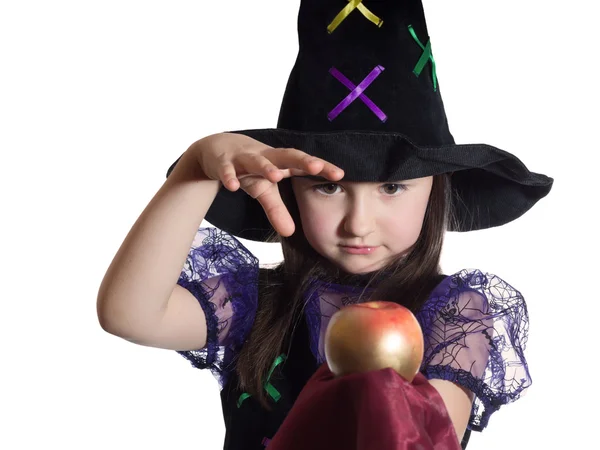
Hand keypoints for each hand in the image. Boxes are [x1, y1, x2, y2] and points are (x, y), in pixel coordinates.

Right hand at [188, 133, 343, 235]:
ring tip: (275, 176)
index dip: (321, 168)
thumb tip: (291, 233)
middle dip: (301, 160)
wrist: (215, 150)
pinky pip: (226, 169)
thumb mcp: (263, 190)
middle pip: (286, 156)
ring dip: (265, 167)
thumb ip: (277, 210)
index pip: (303, 164)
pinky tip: (232, 186)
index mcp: (279, 162)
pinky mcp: (223, 162)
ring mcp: (243, 158)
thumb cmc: (248, 169)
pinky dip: (229, 176)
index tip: (340, 175)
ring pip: (256, 161)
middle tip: (317, 166)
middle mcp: (264, 157)